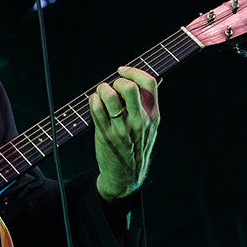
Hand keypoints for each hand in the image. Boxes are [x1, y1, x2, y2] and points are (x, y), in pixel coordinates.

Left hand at [89, 66, 160, 200]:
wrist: (126, 175)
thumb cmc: (136, 147)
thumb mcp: (150, 127)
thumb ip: (148, 104)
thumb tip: (152, 78)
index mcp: (153, 116)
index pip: (149, 83)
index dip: (133, 71)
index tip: (122, 70)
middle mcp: (139, 121)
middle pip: (127, 86)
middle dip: (115, 81)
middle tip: (112, 88)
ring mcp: (121, 128)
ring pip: (108, 96)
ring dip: (101, 89)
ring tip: (101, 95)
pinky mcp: (105, 134)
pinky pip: (95, 108)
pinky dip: (92, 100)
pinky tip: (95, 104)